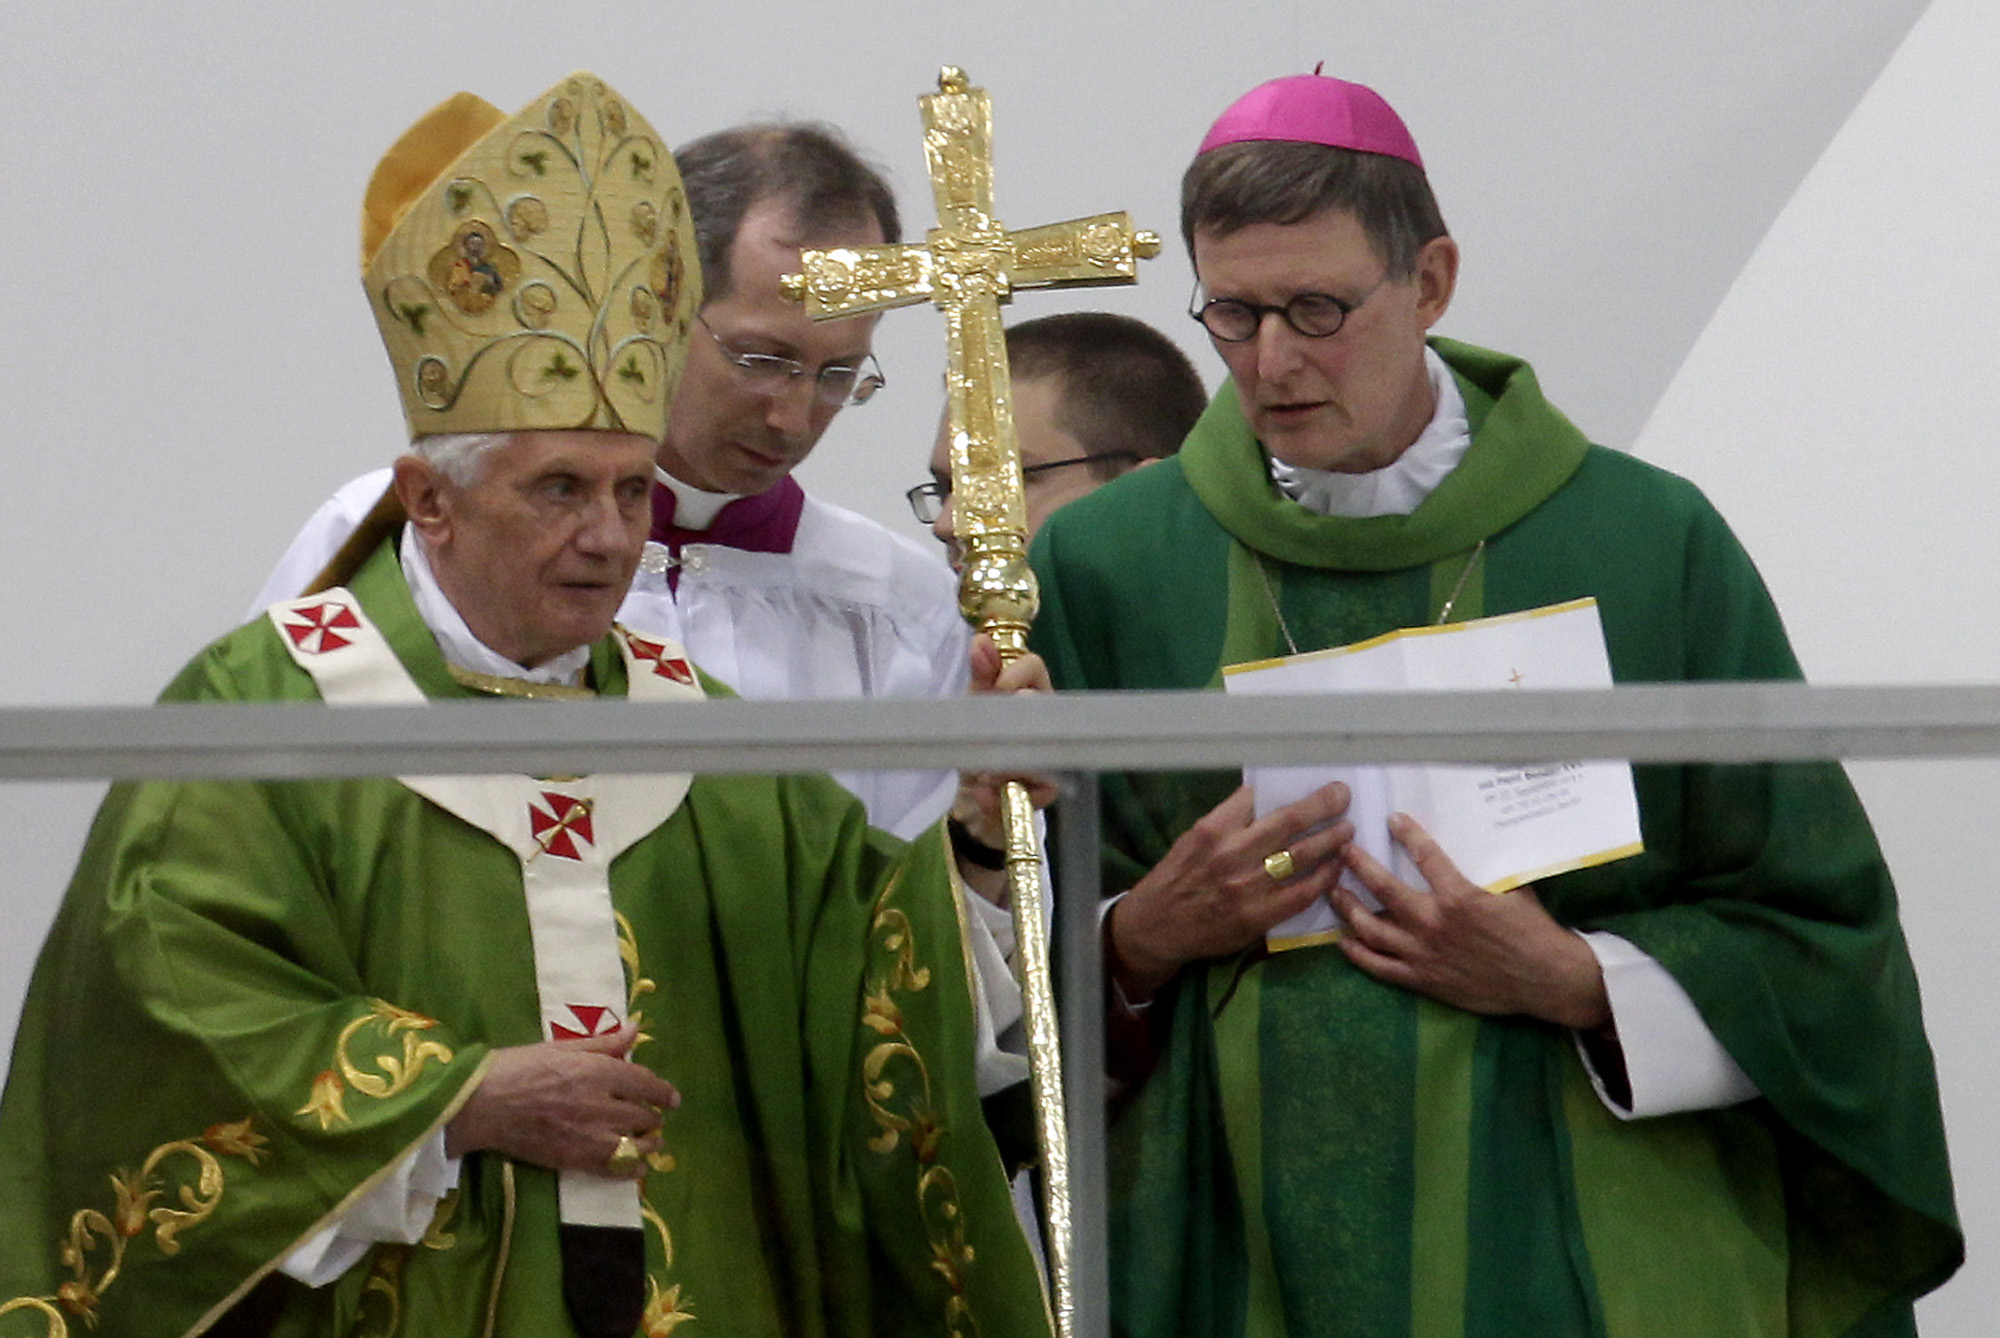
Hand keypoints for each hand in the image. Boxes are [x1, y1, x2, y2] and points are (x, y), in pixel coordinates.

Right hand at [445, 1020, 680, 1177]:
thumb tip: (635, 1029)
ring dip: (651, 1143)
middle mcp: (600, 1104)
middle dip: (655, 1116)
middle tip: (655, 1118)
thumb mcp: (560, 1047)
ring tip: (653, 1141)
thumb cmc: (517, 1068)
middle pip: (644, 1114)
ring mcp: (589, 1135)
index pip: (645, 1082)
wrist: (481, 1105)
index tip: (672, 1098)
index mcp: (597, 1072)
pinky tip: (638, 1165)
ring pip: (637, 1144)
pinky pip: (615, 1169)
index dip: (663, 1091)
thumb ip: (603, 1043)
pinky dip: (633, 1168)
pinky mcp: (575, 1159)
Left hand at [961, 632, 1058, 811]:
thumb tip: (980, 640)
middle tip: (990, 733)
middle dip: (1011, 718)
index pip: (1033, 665)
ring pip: (1040, 749)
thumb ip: (980, 674)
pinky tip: (984, 791)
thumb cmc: (979, 737)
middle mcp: (1047, 718)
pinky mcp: (1049, 787)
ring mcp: (1052, 753)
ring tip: (982, 771)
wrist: (972, 789)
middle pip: (1040, 704)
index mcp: (1031, 690)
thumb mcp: (975, 705)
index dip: (1013, 675)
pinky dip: (1004, 790)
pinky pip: (1038, 786)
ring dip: (1006, 760)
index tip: (995, 691)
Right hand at [1108, 782, 1353, 1002]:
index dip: (1290, 788)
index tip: (1313, 783)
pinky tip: (1334, 868)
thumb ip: (1228, 821)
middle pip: (1288, 822)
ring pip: (1300, 857)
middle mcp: (1229, 855)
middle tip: (1342, 795)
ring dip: (1330, 840)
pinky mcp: (1255, 917)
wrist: (1156, 926)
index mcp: (1212, 829)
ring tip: (1346, 830)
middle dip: (1322, 805)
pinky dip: (1322, 879)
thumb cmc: (1177, 877)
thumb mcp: (1192, 839)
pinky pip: (1300, 895)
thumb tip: (1268, 800)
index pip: (1258, 799)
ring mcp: (1244, 887)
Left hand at [1335, 813, 1608, 1028]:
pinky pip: (1378, 965)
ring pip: (1370, 928)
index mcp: (1457, 896)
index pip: (1424, 855)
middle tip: (1342, 850)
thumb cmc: (1531, 931)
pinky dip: (1357, 952)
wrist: (1545, 979)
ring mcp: (1423, 953)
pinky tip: (1344, 940)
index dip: (1406, 833)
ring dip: (1347, 907)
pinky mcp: (1421, 979)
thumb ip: (1483, 871)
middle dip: (1358, 865)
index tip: (1391, 820)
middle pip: (1382, 889)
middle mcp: (1433, 923)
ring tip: (1333, 892)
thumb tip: (1470, 846)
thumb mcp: (1511, 890)